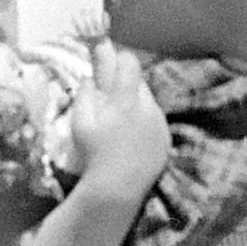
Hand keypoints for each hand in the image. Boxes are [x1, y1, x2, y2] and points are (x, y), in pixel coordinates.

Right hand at [70, 41, 169, 204]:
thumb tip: (89, 77)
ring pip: (149, 99)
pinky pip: (156, 119)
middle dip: (126, 81)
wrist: (118, 187)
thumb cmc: (94, 154)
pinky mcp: (166, 138)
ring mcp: (160, 123)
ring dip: (135, 100)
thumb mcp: (80, 123)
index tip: (108, 60)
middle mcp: (148, 107)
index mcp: (126, 100)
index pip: (129, 63)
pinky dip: (145, 119)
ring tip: (120, 117)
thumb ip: (85, 94)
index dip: (119, 58)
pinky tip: (132, 134)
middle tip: (110, 90)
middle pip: (140, 80)